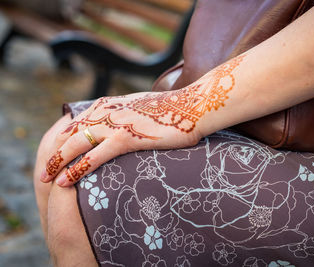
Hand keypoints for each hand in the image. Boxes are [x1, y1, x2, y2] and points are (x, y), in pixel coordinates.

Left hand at [40, 90, 202, 186]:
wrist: (193, 106)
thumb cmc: (174, 110)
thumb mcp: (143, 106)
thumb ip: (127, 113)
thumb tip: (126, 123)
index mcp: (109, 104)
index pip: (76, 123)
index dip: (63, 140)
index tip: (57, 155)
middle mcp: (106, 111)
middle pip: (69, 134)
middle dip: (53, 153)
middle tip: (43, 170)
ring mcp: (114, 124)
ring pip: (75, 145)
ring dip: (57, 163)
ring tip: (46, 178)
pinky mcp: (125, 137)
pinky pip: (93, 156)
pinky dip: (76, 169)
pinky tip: (65, 181)